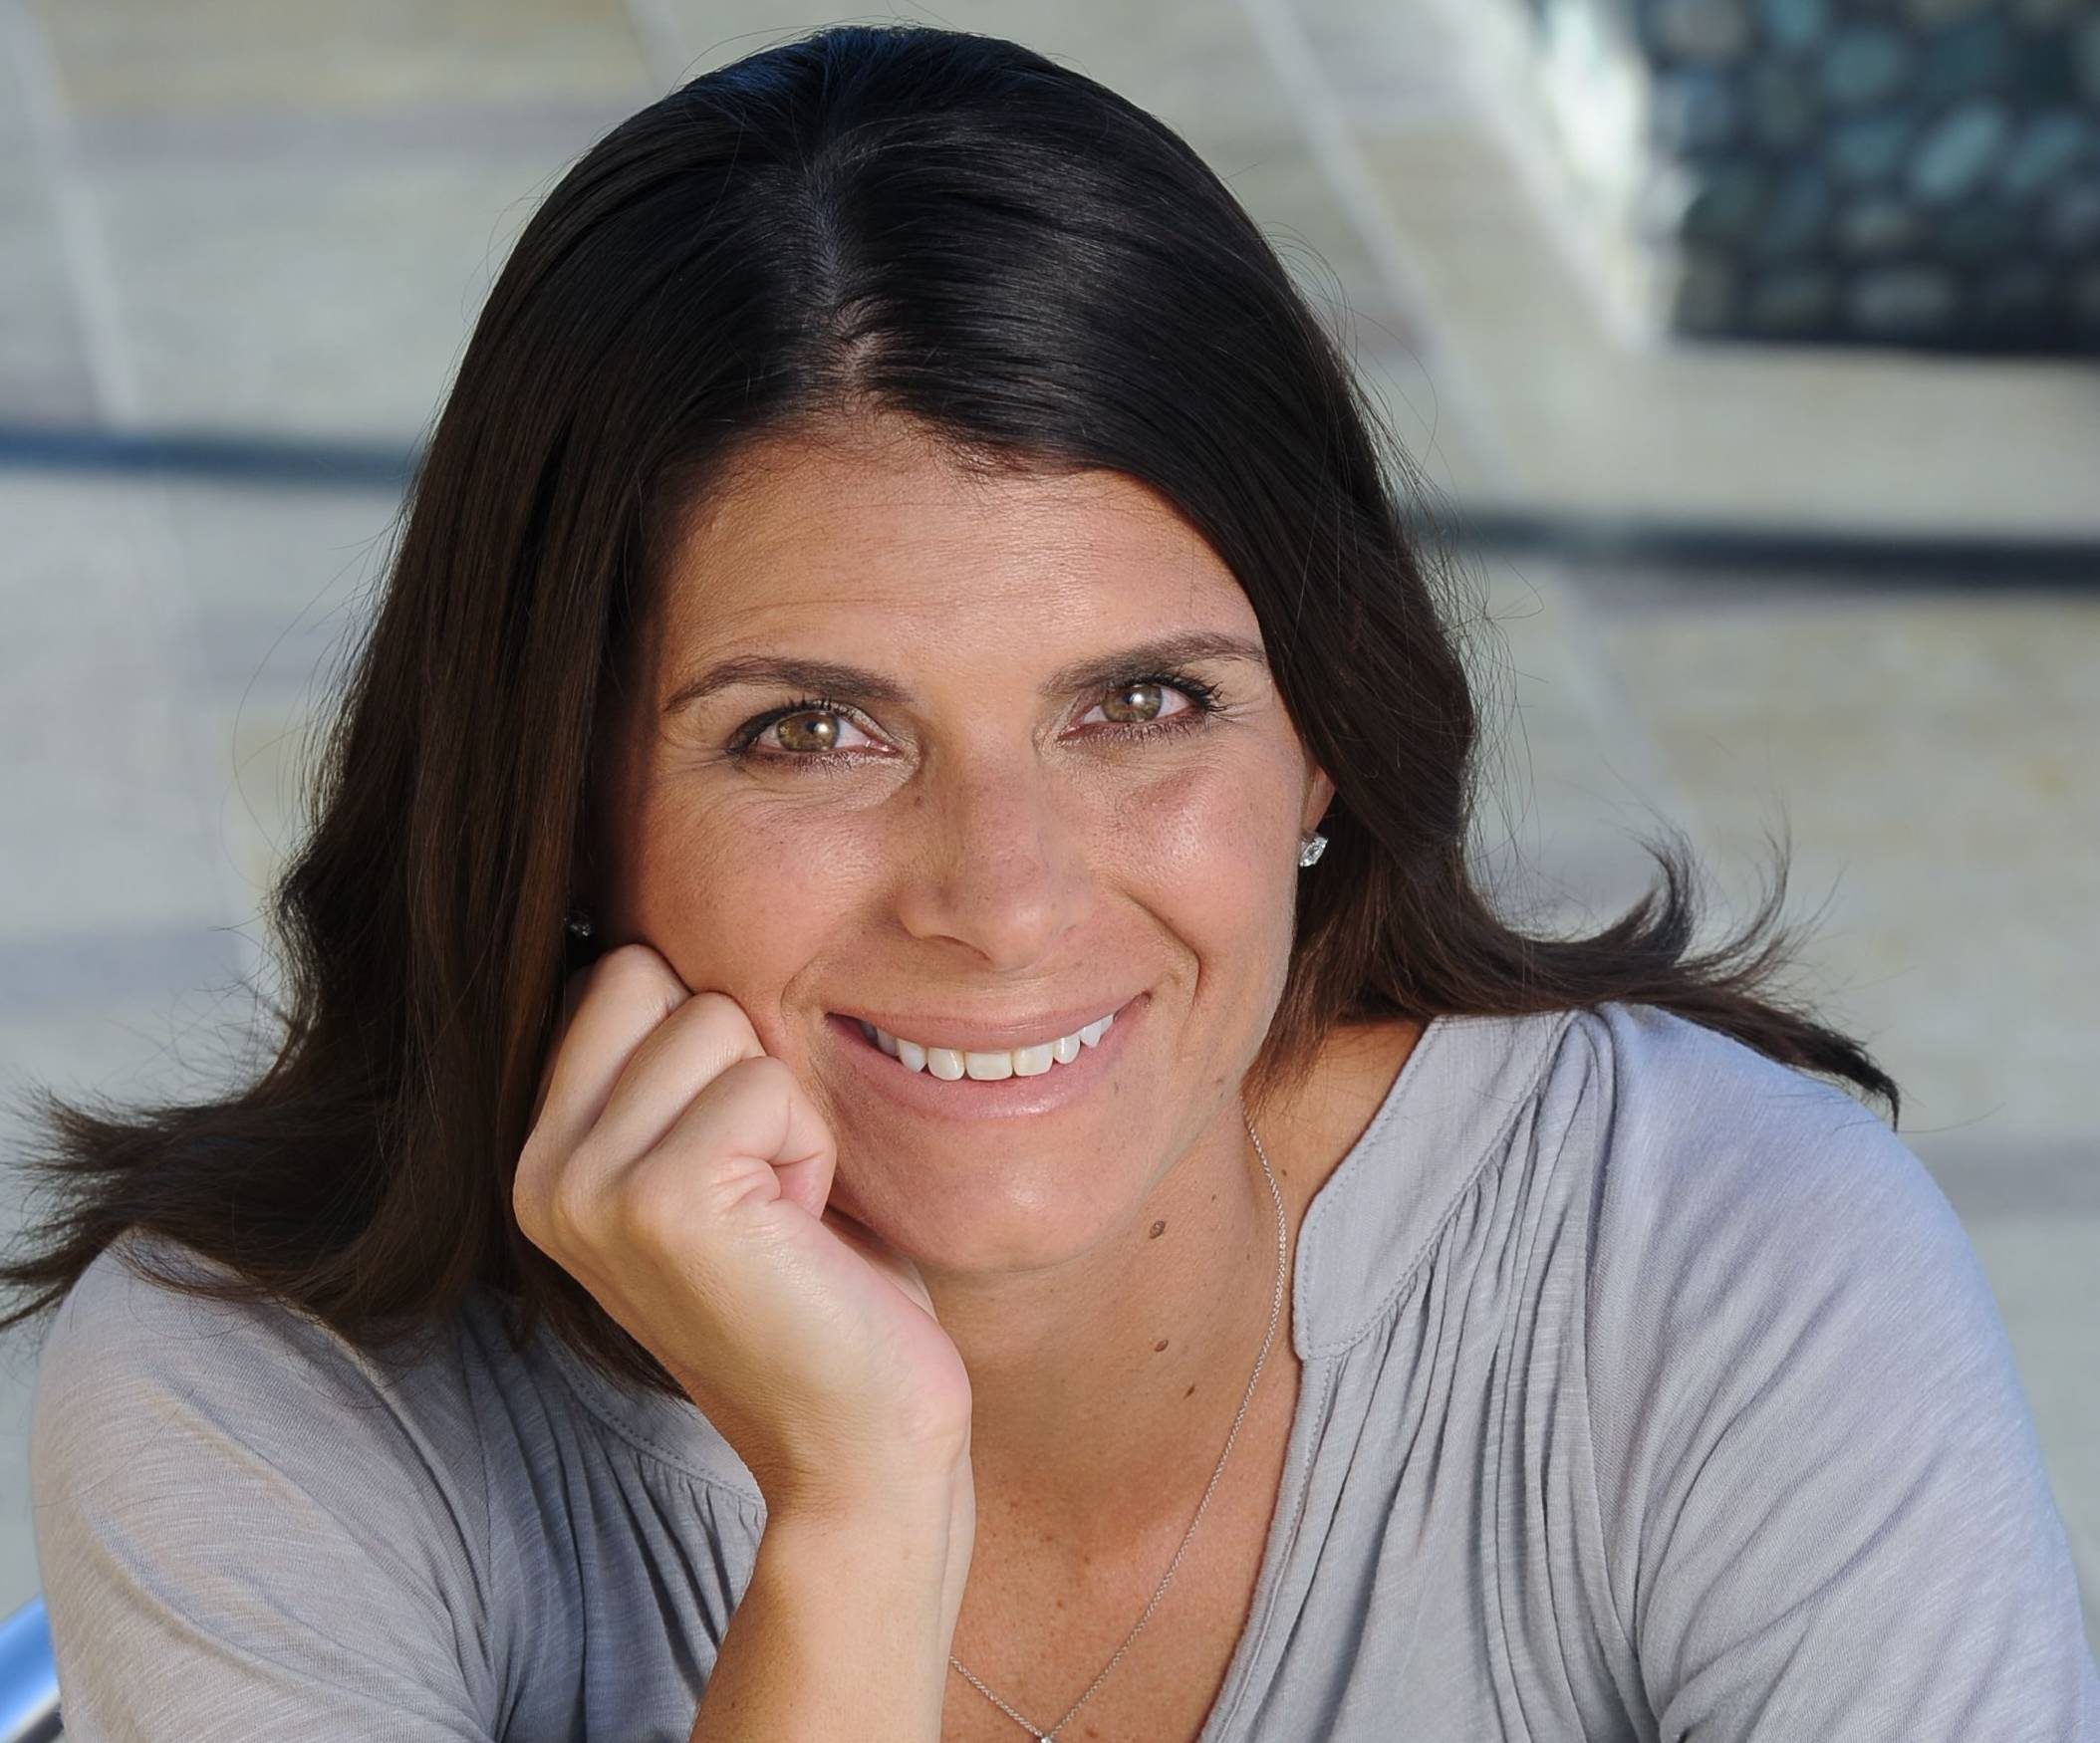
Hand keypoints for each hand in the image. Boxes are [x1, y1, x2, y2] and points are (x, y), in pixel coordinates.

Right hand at [515, 944, 973, 1514]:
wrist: (857, 1440)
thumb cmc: (817, 1286)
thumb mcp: (722, 1159)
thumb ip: (675, 1069)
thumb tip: (672, 932)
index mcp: (544, 1156)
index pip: (618, 974)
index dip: (713, 1042)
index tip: (738, 1155)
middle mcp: (540, 1171)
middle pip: (657, 978)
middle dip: (745, 1063)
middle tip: (765, 1183)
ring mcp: (587, 1187)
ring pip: (718, 1020)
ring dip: (785, 1113)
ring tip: (781, 1213)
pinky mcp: (660, 1200)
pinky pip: (766, 1085)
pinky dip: (811, 1150)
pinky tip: (799, 1233)